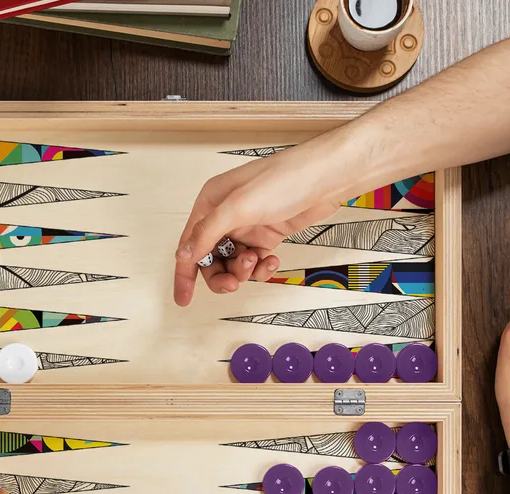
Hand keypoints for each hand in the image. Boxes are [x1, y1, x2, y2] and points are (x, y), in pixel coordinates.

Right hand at [173, 137, 351, 306]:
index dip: (185, 274)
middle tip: (233, 283)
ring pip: (233, 263)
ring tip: (257, 262)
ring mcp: (247, 227)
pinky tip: (271, 260)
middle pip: (211, 259)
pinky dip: (262, 267)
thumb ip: (207, 232)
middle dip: (221, 275)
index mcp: (211, 204)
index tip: (183, 298)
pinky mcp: (266, 235)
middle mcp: (225, 216)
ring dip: (244, 270)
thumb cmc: (285, 179)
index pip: (189, 245)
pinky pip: (255, 262)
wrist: (326, 178)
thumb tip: (183, 255)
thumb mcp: (238, 207)